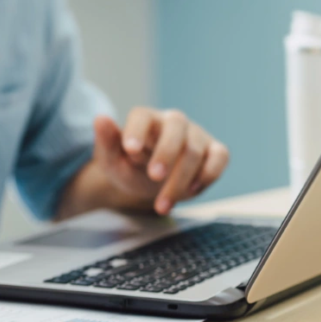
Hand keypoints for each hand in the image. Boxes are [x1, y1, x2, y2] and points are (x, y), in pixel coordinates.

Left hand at [89, 110, 229, 214]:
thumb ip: (106, 142)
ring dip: (180, 179)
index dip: (137, 130)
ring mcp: (196, 136)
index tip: (130, 150)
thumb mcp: (111, 159)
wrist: (149, 182)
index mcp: (146, 120)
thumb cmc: (130, 166)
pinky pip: (220, 157)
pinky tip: (191, 191)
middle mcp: (173, 122)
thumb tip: (101, 119)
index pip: (142, 116)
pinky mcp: (215, 151)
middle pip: (176, 127)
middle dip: (166, 152)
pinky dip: (208, 174)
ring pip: (194, 150)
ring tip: (162, 205)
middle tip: (154, 176)